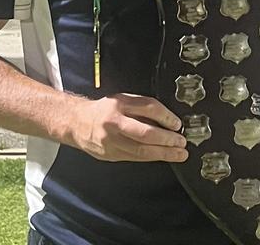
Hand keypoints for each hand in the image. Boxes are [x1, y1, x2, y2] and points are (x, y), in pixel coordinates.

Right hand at [69, 93, 188, 162]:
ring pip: (140, 150)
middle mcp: (114, 123)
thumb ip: (143, 108)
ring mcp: (111, 141)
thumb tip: (169, 120)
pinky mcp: (110, 155)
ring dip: (163, 153)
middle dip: (166, 140)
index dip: (166, 116)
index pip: (147, 108)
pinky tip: (162, 156)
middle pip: (144, 133)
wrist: (78, 123)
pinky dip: (150, 157)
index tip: (177, 124)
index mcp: (119, 104)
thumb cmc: (105, 110)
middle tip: (181, 142)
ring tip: (178, 154)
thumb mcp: (123, 100)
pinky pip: (134, 157)